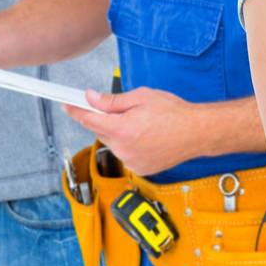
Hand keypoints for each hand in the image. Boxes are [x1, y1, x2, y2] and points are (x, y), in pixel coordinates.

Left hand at [64, 87, 199, 175]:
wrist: (197, 132)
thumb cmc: (174, 113)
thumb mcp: (142, 97)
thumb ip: (113, 101)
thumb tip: (92, 99)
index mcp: (122, 129)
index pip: (89, 120)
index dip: (76, 111)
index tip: (68, 106)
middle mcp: (124, 149)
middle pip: (102, 132)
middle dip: (107, 121)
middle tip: (126, 111)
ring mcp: (131, 161)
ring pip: (114, 144)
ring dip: (120, 134)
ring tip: (143, 125)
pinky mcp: (139, 168)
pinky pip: (125, 154)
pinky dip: (130, 145)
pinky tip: (147, 138)